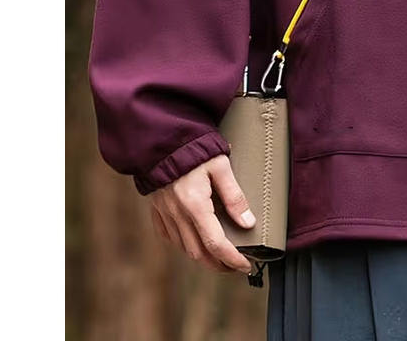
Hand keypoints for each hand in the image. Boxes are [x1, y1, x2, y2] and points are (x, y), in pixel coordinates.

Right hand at [150, 154, 254, 274]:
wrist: (163, 141)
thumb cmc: (195, 150)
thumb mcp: (221, 167)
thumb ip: (234, 196)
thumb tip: (248, 223)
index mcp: (195, 206)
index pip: (215, 244)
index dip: (231, 259)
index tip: (245, 266)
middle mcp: (178, 216)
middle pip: (199, 253)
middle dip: (219, 264)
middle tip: (235, 265)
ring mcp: (165, 215)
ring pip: (184, 248)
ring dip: (203, 257)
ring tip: (220, 256)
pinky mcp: (158, 210)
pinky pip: (170, 237)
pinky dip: (184, 244)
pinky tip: (195, 241)